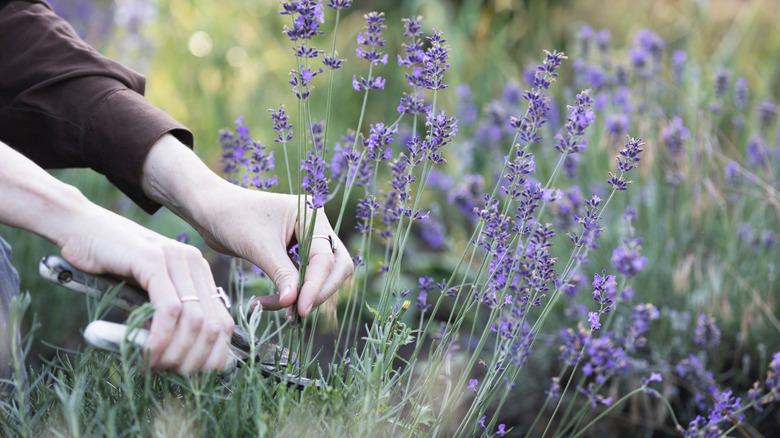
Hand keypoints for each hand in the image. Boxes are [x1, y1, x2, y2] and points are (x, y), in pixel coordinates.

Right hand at [0, 140, 233, 375]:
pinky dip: (160, 337)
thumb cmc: (110, 264)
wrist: (81, 228)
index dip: (210, 356)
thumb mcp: (146, 294)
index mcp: (199, 272)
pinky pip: (169, 309)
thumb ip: (167, 317)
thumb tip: (183, 360)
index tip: (188, 374)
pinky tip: (147, 350)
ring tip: (153, 363)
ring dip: (175, 352)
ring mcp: (177, 259)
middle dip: (193, 359)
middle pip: (214, 327)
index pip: (224, 324)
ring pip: (194, 321)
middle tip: (168, 372)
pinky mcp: (153, 260)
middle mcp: (194, 263)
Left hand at [142, 135, 353, 317]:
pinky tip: (264, 302)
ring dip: (300, 295)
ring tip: (273, 308)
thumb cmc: (232, 218)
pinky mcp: (292, 255)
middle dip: (318, 292)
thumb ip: (282, 275)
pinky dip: (287, 294)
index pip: (325, 257)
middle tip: (298, 312)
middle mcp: (314, 227)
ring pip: (319, 276)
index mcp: (311, 216)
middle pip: (334, 267)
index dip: (316, 286)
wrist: (209, 210)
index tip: (301, 309)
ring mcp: (305, 241)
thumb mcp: (259, 247)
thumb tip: (294, 303)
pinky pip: (300, 280)